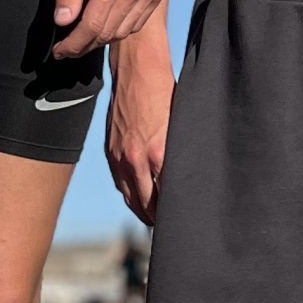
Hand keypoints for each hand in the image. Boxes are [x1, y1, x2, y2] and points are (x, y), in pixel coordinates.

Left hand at [52, 0, 163, 60]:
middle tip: (68, 46)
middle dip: (84, 45)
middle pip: (107, 34)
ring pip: (123, 32)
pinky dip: (120, 28)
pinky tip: (106, 21)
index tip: (60, 51)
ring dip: (102, 38)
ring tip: (84, 35)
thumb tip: (63, 21)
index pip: (91, 27)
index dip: (73, 45)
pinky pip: (137, 22)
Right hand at [106, 38, 175, 224]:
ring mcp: (120, 157)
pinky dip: (131, 197)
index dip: (177, 215)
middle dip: (161, 221)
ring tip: (158, 223)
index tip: (188, 225)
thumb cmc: (167, 94)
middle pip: (149, 206)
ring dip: (145, 213)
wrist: (137, 70)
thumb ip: (182, 155)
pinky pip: (120, 184)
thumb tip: (191, 181)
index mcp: (159, 154)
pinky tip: (142, 202)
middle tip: (175, 232)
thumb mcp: (182, 126)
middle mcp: (137, 160)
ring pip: (132, 199)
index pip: (169, 198)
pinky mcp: (111, 152)